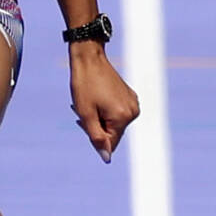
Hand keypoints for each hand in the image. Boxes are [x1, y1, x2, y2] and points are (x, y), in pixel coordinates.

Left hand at [68, 44, 139, 162]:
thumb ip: (96, 137)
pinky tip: (97, 98)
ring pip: (114, 123)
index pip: (110, 142)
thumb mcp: (86, 114)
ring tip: (89, 103)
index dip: (93, 135)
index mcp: (123, 117)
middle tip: (82, 110)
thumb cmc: (84, 85)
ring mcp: (133, 103)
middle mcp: (133, 111)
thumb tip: (106, 158)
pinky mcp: (130, 96)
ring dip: (100, 118)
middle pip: (113, 133)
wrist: (89, 58)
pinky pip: (117, 113)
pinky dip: (105, 110)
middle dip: (96, 126)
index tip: (83, 120)